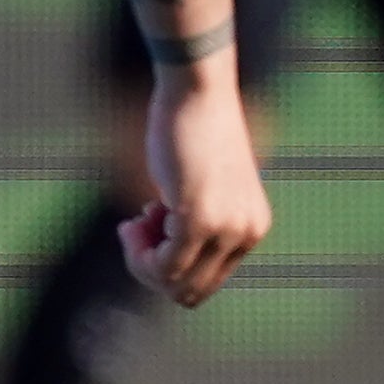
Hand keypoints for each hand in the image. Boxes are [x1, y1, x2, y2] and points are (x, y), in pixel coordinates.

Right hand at [120, 65, 267, 305]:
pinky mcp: (200, 219)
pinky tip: (131, 222)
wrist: (198, 92)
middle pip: (191, 291)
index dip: (168, 266)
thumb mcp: (199, 185)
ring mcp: (226, 228)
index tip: (149, 229)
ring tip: (134, 223)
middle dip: (152, 270)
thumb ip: (193, 223)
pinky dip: (138, 252)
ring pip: (174, 283)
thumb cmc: (192, 129)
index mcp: (251, 229)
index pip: (207, 282)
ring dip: (142, 261)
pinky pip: (164, 265)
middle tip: (136, 230)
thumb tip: (164, 264)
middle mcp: (246, 233)